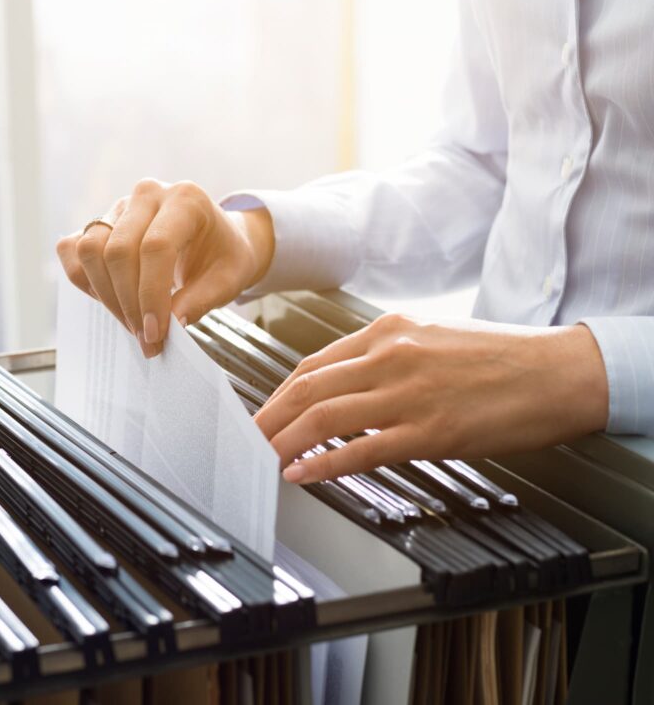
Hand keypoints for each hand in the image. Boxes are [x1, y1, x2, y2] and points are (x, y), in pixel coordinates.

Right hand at [56, 179, 274, 356]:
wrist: (217, 240)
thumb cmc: (223, 257)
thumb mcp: (228, 280)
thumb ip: (200, 301)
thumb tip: (169, 325)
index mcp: (186, 200)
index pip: (156, 247)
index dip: (150, 295)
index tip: (155, 333)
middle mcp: (148, 195)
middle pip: (118, 250)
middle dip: (128, 303)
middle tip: (145, 337)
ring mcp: (119, 206)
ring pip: (90, 250)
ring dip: (106, 296)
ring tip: (131, 323)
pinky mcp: (99, 222)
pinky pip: (73, 250)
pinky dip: (85, 281)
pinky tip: (111, 301)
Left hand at [253, 313, 608, 483]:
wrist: (559, 372)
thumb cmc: (502, 356)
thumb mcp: (433, 337)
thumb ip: (386, 356)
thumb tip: (347, 383)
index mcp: (389, 331)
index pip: (314, 364)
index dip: (280, 392)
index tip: (265, 411)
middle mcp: (390, 356)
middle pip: (306, 389)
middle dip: (267, 417)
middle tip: (246, 439)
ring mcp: (408, 393)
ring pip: (323, 417)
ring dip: (284, 441)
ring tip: (262, 459)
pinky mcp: (430, 431)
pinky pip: (362, 450)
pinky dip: (324, 465)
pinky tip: (303, 474)